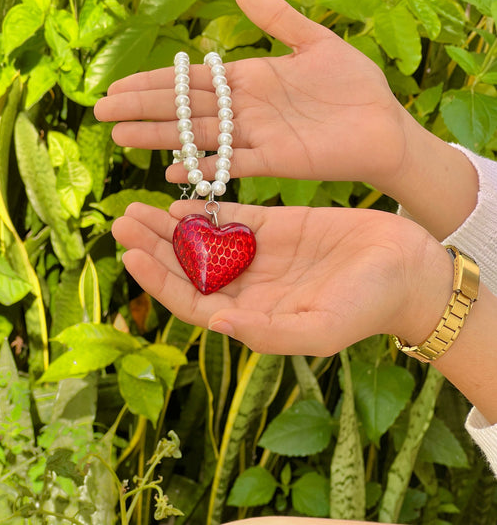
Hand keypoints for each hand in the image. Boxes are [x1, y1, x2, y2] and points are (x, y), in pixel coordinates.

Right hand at [95, 0, 409, 192]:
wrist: (384, 125)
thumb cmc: (353, 85)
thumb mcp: (315, 41)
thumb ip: (278, 19)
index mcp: (249, 79)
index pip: (192, 81)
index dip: (155, 83)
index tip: (117, 85)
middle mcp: (244, 110)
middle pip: (184, 108)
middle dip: (143, 109)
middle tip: (103, 113)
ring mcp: (257, 137)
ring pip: (198, 136)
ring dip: (160, 137)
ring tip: (121, 137)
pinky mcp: (275, 161)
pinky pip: (231, 166)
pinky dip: (203, 169)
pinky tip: (172, 172)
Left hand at [112, 200, 451, 355]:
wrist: (406, 269)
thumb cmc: (368, 305)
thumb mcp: (320, 327)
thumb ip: (268, 332)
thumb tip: (215, 323)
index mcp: (253, 316)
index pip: (193, 302)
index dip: (160, 281)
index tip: (132, 254)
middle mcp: (250, 287)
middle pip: (188, 268)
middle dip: (154, 246)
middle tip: (124, 219)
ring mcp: (261, 256)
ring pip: (204, 241)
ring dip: (170, 226)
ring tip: (138, 206)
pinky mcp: (278, 227)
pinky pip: (233, 217)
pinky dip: (205, 209)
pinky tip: (180, 198)